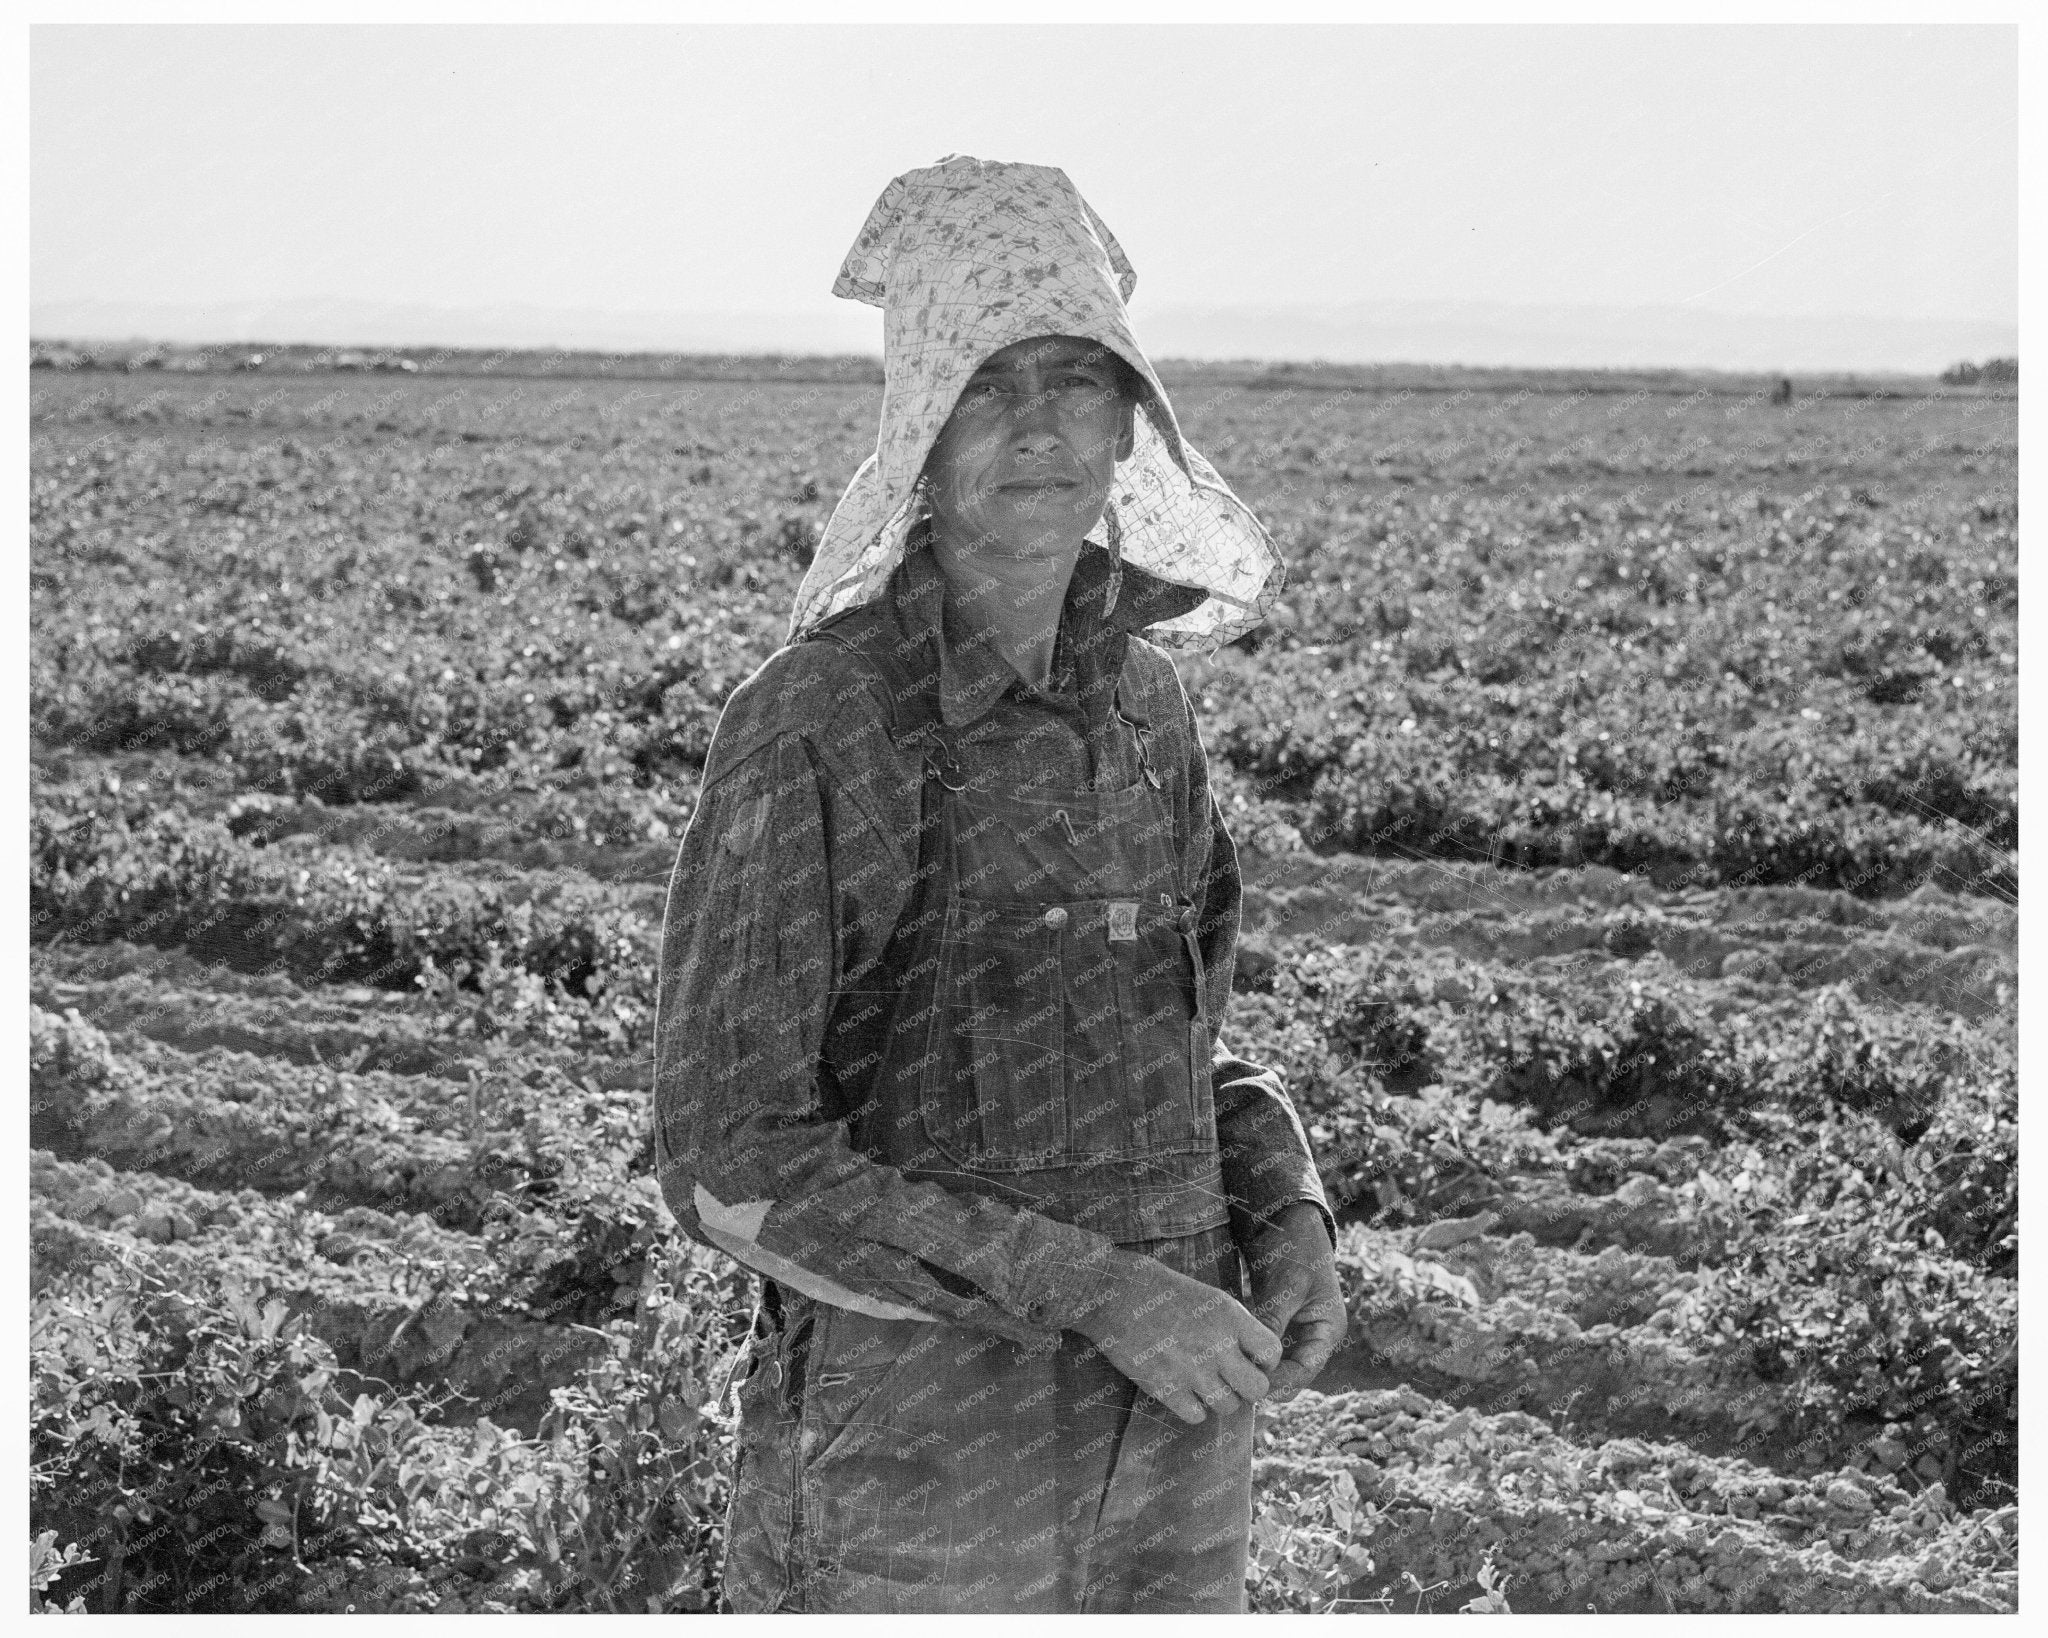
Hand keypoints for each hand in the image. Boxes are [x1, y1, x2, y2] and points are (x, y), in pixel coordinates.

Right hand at [1069, 1250, 1284, 1425]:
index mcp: (1230, 1316)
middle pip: (1257, 1389)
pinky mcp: (1166, 1388)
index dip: (1265, 1360)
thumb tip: (1256, 1358)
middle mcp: (1216, 1345)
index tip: (1250, 1358)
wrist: (1114, 1295)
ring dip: (1220, 1399)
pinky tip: (1183, 1390)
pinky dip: (1193, 1408)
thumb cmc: (1162, 1290)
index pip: (1272, 1353)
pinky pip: (1198, 1417)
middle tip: (1231, 1378)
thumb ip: (1236, 1326)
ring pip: (1229, 1407)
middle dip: (1248, 1387)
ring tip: (1204, 1383)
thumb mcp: (1209, 1297)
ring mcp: (1191, 1370)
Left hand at [1243, 1202, 1346, 1401]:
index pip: (1306, 1371)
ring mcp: (1296, 1330)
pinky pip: (1265, 1349)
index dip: (1281, 1383)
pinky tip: (1229, 1359)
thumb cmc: (1296, 1246)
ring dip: (1257, 1371)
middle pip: (1292, 1375)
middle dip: (1267, 1382)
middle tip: (1234, 1387)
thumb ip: (1273, 1319)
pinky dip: (1250, 1355)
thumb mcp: (1286, 1284)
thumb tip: (1257, 1357)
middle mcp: (1315, 1335)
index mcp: (1329, 1329)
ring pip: (1277, 1365)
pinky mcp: (1277, 1322)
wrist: (1286, 1219)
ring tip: (1228, 1378)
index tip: (1252, 1387)